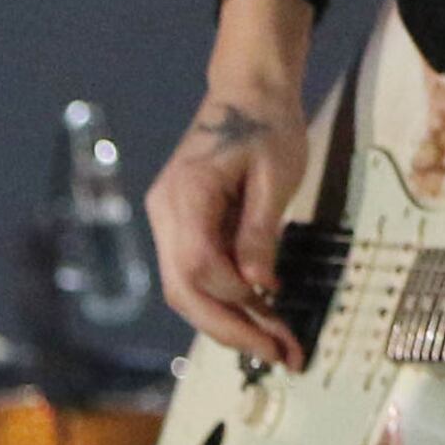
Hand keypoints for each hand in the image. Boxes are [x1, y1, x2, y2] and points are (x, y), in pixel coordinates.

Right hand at [148, 85, 309, 370]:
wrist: (248, 90)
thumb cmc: (267, 123)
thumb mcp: (276, 173)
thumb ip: (261, 229)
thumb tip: (261, 284)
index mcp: (185, 195)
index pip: (197, 266)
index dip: (235, 296)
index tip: (276, 311)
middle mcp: (165, 214)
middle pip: (183, 289)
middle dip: (230, 328)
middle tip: (279, 354)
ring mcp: (169, 221)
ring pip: (187, 288)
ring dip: (230, 320)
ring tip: (277, 344)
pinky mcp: (183, 226)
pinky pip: (198, 272)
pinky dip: (228, 298)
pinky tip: (262, 315)